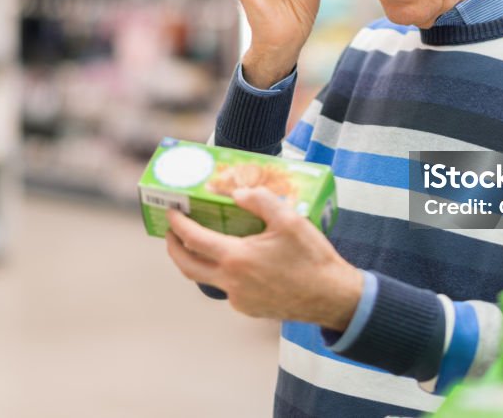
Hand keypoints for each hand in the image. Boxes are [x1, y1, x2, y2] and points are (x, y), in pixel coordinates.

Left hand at [165, 186, 361, 330]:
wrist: (331, 297)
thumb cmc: (312, 258)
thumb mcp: (289, 219)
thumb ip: (260, 200)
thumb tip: (236, 194)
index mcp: (236, 259)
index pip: (193, 239)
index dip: (177, 223)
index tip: (171, 211)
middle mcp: (231, 282)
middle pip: (187, 266)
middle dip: (173, 248)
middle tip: (171, 232)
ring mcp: (239, 299)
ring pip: (206, 279)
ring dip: (198, 261)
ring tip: (202, 244)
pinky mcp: (249, 309)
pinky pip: (228, 289)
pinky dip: (223, 273)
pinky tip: (238, 261)